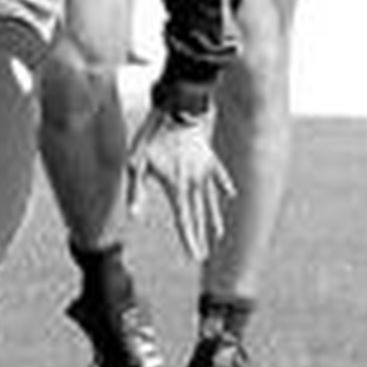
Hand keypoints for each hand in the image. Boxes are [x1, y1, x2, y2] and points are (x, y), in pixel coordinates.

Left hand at [126, 106, 234, 262]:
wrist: (177, 110)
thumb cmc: (152, 136)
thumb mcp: (137, 163)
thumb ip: (137, 191)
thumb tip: (134, 216)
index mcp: (177, 186)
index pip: (183, 220)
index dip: (189, 240)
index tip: (195, 257)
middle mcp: (194, 182)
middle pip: (198, 214)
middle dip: (199, 236)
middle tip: (203, 256)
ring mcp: (204, 170)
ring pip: (211, 199)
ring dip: (214, 218)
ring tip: (218, 234)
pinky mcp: (209, 157)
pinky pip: (220, 175)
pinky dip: (225, 186)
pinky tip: (231, 196)